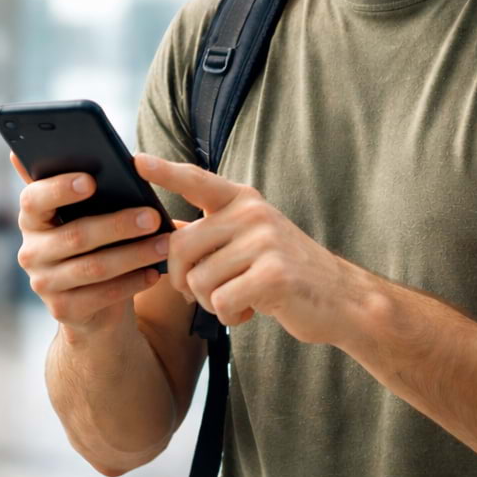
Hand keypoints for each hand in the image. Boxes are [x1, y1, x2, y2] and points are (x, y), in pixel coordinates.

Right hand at [10, 153, 168, 337]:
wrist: (90, 303)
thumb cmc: (93, 240)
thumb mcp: (83, 212)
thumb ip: (77, 182)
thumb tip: (63, 141)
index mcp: (31, 217)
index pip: (33, 199)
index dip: (59, 189)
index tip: (91, 180)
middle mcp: (30, 251)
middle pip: (75, 235)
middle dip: (118, 225)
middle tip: (152, 215)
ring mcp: (44, 284)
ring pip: (94, 267)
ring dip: (134, 254)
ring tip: (164, 243)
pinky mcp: (63, 311)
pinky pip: (102, 296)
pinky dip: (132, 283)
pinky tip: (155, 272)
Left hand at [134, 154, 358, 345]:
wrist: (341, 299)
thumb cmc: (285, 272)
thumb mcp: (251, 240)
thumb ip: (213, 233)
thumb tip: (166, 232)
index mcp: (243, 200)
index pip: (196, 180)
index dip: (164, 172)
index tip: (135, 160)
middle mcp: (252, 213)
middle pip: (180, 247)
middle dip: (181, 280)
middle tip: (203, 294)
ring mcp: (264, 241)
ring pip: (199, 281)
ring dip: (211, 303)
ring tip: (240, 298)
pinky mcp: (273, 275)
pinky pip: (221, 303)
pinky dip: (230, 316)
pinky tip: (252, 310)